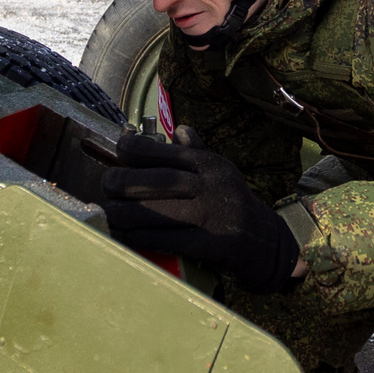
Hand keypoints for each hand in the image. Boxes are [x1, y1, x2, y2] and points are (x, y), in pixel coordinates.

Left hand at [102, 133, 302, 294]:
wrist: (268, 243)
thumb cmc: (233, 204)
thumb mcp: (221, 173)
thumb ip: (196, 151)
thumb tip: (177, 127)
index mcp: (210, 165)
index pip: (170, 152)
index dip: (139, 148)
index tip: (118, 148)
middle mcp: (211, 187)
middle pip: (161, 181)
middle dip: (127, 181)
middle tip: (105, 184)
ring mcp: (212, 216)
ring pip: (161, 212)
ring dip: (128, 213)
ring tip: (108, 212)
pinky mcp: (211, 244)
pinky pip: (169, 240)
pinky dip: (143, 238)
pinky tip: (126, 236)